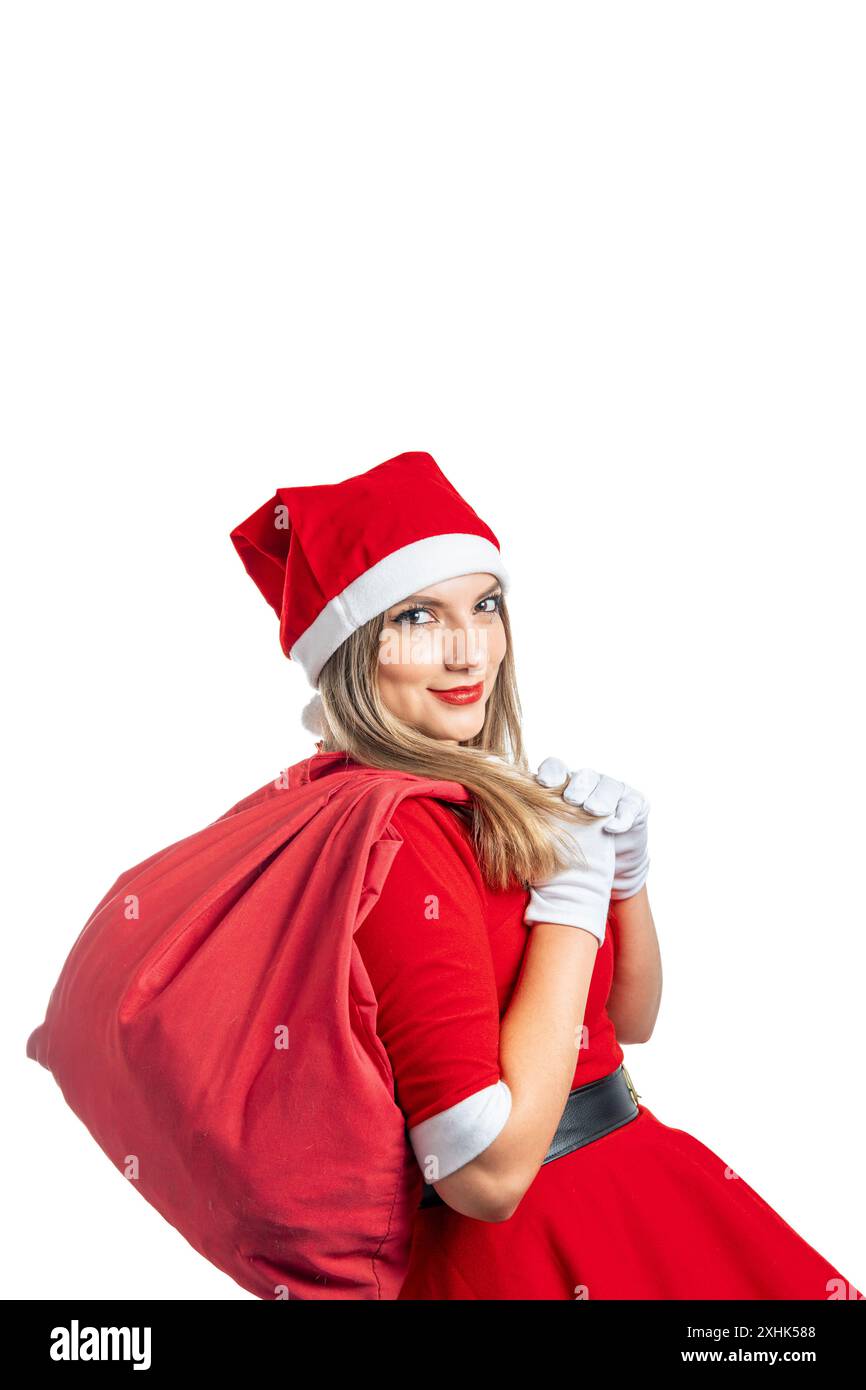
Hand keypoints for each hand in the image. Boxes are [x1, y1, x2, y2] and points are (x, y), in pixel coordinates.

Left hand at [534, 757, 649, 901]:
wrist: (606, 868)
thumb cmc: (569, 847)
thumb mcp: (546, 833)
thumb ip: (523, 819)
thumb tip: (486, 802)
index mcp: (564, 784)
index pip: (556, 768)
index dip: (550, 772)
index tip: (542, 783)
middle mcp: (589, 783)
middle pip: (585, 775)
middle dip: (578, 785)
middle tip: (572, 799)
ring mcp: (615, 791)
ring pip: (609, 786)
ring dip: (601, 797)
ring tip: (594, 810)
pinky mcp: (636, 805)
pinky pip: (631, 805)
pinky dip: (623, 816)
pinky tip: (612, 827)